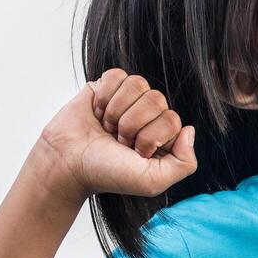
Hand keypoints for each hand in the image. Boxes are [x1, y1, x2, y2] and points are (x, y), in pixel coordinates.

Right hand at [36, 68, 197, 198]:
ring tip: (107, 127)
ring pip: (138, 83)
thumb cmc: (107, 174)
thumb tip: (189, 131)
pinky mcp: (106, 86)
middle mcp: (150, 114)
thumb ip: (184, 164)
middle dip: (132, 125)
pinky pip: (116, 75)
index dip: (150, 137)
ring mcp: (129, 99)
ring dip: (116, 111)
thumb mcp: (152, 182)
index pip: (172, 120)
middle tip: (117, 141)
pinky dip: (103, 96)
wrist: (68, 163)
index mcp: (164, 135)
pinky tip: (97, 113)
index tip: (134, 153)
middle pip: (157, 99)